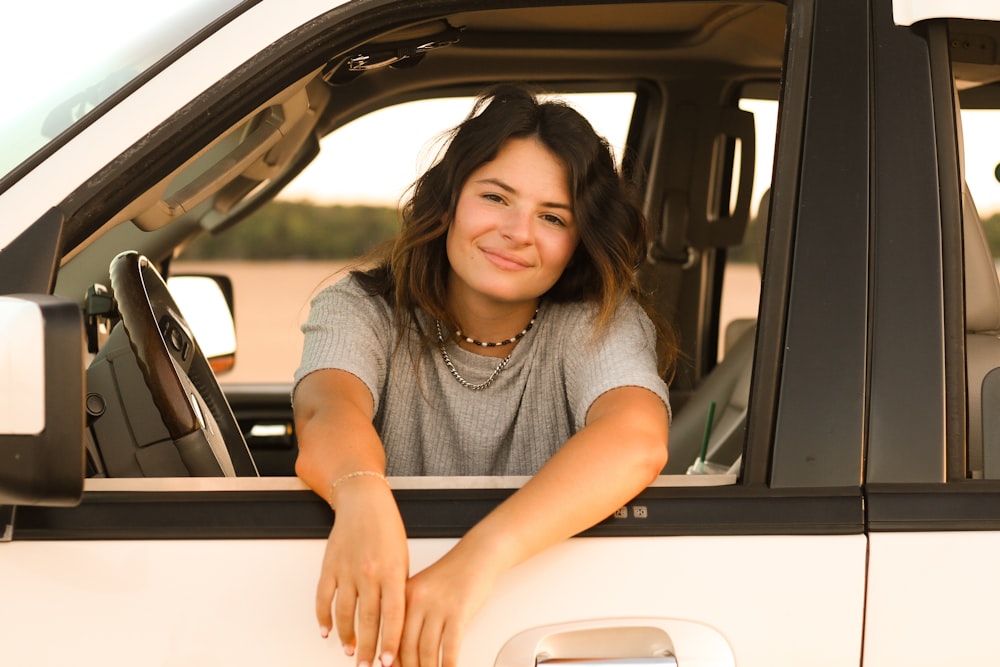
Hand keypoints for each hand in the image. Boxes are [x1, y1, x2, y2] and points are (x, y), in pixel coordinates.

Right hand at [316, 478, 407, 666]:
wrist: (364, 502)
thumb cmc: (388, 529)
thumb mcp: (402, 558)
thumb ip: (398, 588)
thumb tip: (394, 622)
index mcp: (392, 571)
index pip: (393, 615)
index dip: (390, 642)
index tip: (387, 662)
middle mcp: (369, 573)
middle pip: (368, 620)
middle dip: (368, 648)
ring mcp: (347, 570)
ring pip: (344, 614)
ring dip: (346, 637)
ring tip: (351, 652)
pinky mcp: (329, 566)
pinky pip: (324, 598)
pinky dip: (323, 618)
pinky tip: (326, 632)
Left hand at [398, 543, 501, 666]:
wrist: (479, 554)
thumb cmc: (454, 573)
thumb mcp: (425, 588)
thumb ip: (412, 613)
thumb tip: (404, 647)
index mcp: (404, 594)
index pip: (391, 635)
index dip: (391, 659)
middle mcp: (418, 599)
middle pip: (406, 647)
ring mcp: (438, 605)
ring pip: (427, 651)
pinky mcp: (459, 611)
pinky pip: (450, 647)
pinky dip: (449, 665)